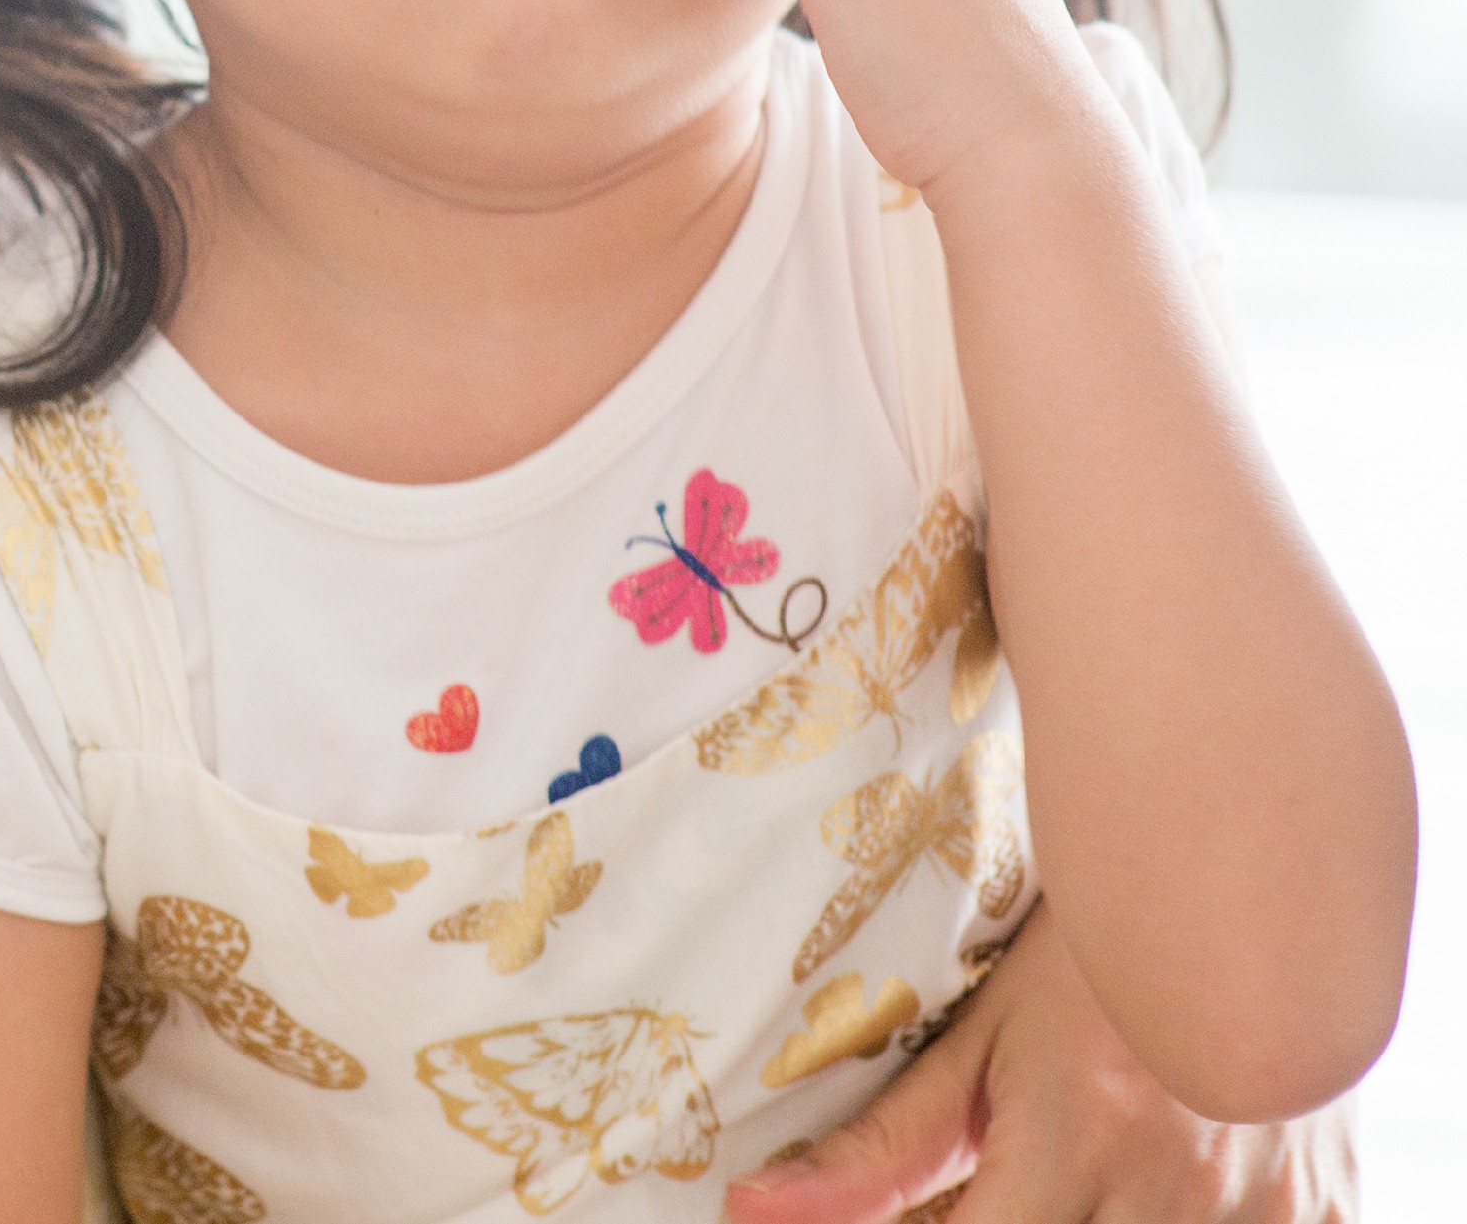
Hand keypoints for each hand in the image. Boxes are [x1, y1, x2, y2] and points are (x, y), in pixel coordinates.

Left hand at [724, 899, 1360, 1223]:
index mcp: (1074, 1141)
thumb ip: (876, 1149)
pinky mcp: (1329, 1215)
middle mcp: (1174, 1191)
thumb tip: (750, 1213)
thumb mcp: (976, 1042)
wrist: (1241, 887)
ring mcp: (1263, 1212)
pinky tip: (1157, 1195)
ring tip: (1064, 1182)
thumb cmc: (1089, 957)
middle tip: (990, 1195)